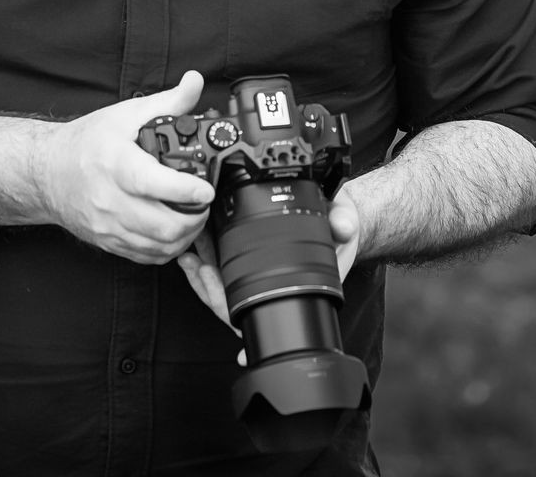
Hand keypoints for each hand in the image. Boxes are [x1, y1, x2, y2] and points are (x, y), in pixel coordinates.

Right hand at [34, 71, 214, 264]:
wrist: (45, 172)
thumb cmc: (86, 143)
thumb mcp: (126, 115)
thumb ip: (168, 102)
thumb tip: (195, 82)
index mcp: (117, 165)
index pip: (154, 184)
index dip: (186, 190)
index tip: (206, 189)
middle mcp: (111, 200)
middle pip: (163, 226)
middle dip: (195, 218)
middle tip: (204, 202)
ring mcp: (108, 226)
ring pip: (158, 246)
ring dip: (186, 235)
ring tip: (194, 216)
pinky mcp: (108, 242)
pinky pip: (146, 257)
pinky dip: (167, 249)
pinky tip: (175, 231)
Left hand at [177, 184, 366, 364]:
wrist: (336, 221)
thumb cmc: (339, 227)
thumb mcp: (345, 219)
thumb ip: (345, 222)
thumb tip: (343, 228)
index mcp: (299, 286)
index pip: (267, 309)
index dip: (246, 316)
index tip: (227, 308)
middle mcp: (275, 289)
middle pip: (238, 308)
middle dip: (214, 292)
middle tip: (202, 269)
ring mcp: (260, 281)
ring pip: (226, 295)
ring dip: (203, 281)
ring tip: (190, 260)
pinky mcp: (249, 268)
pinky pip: (223, 279)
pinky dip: (205, 269)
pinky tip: (193, 255)